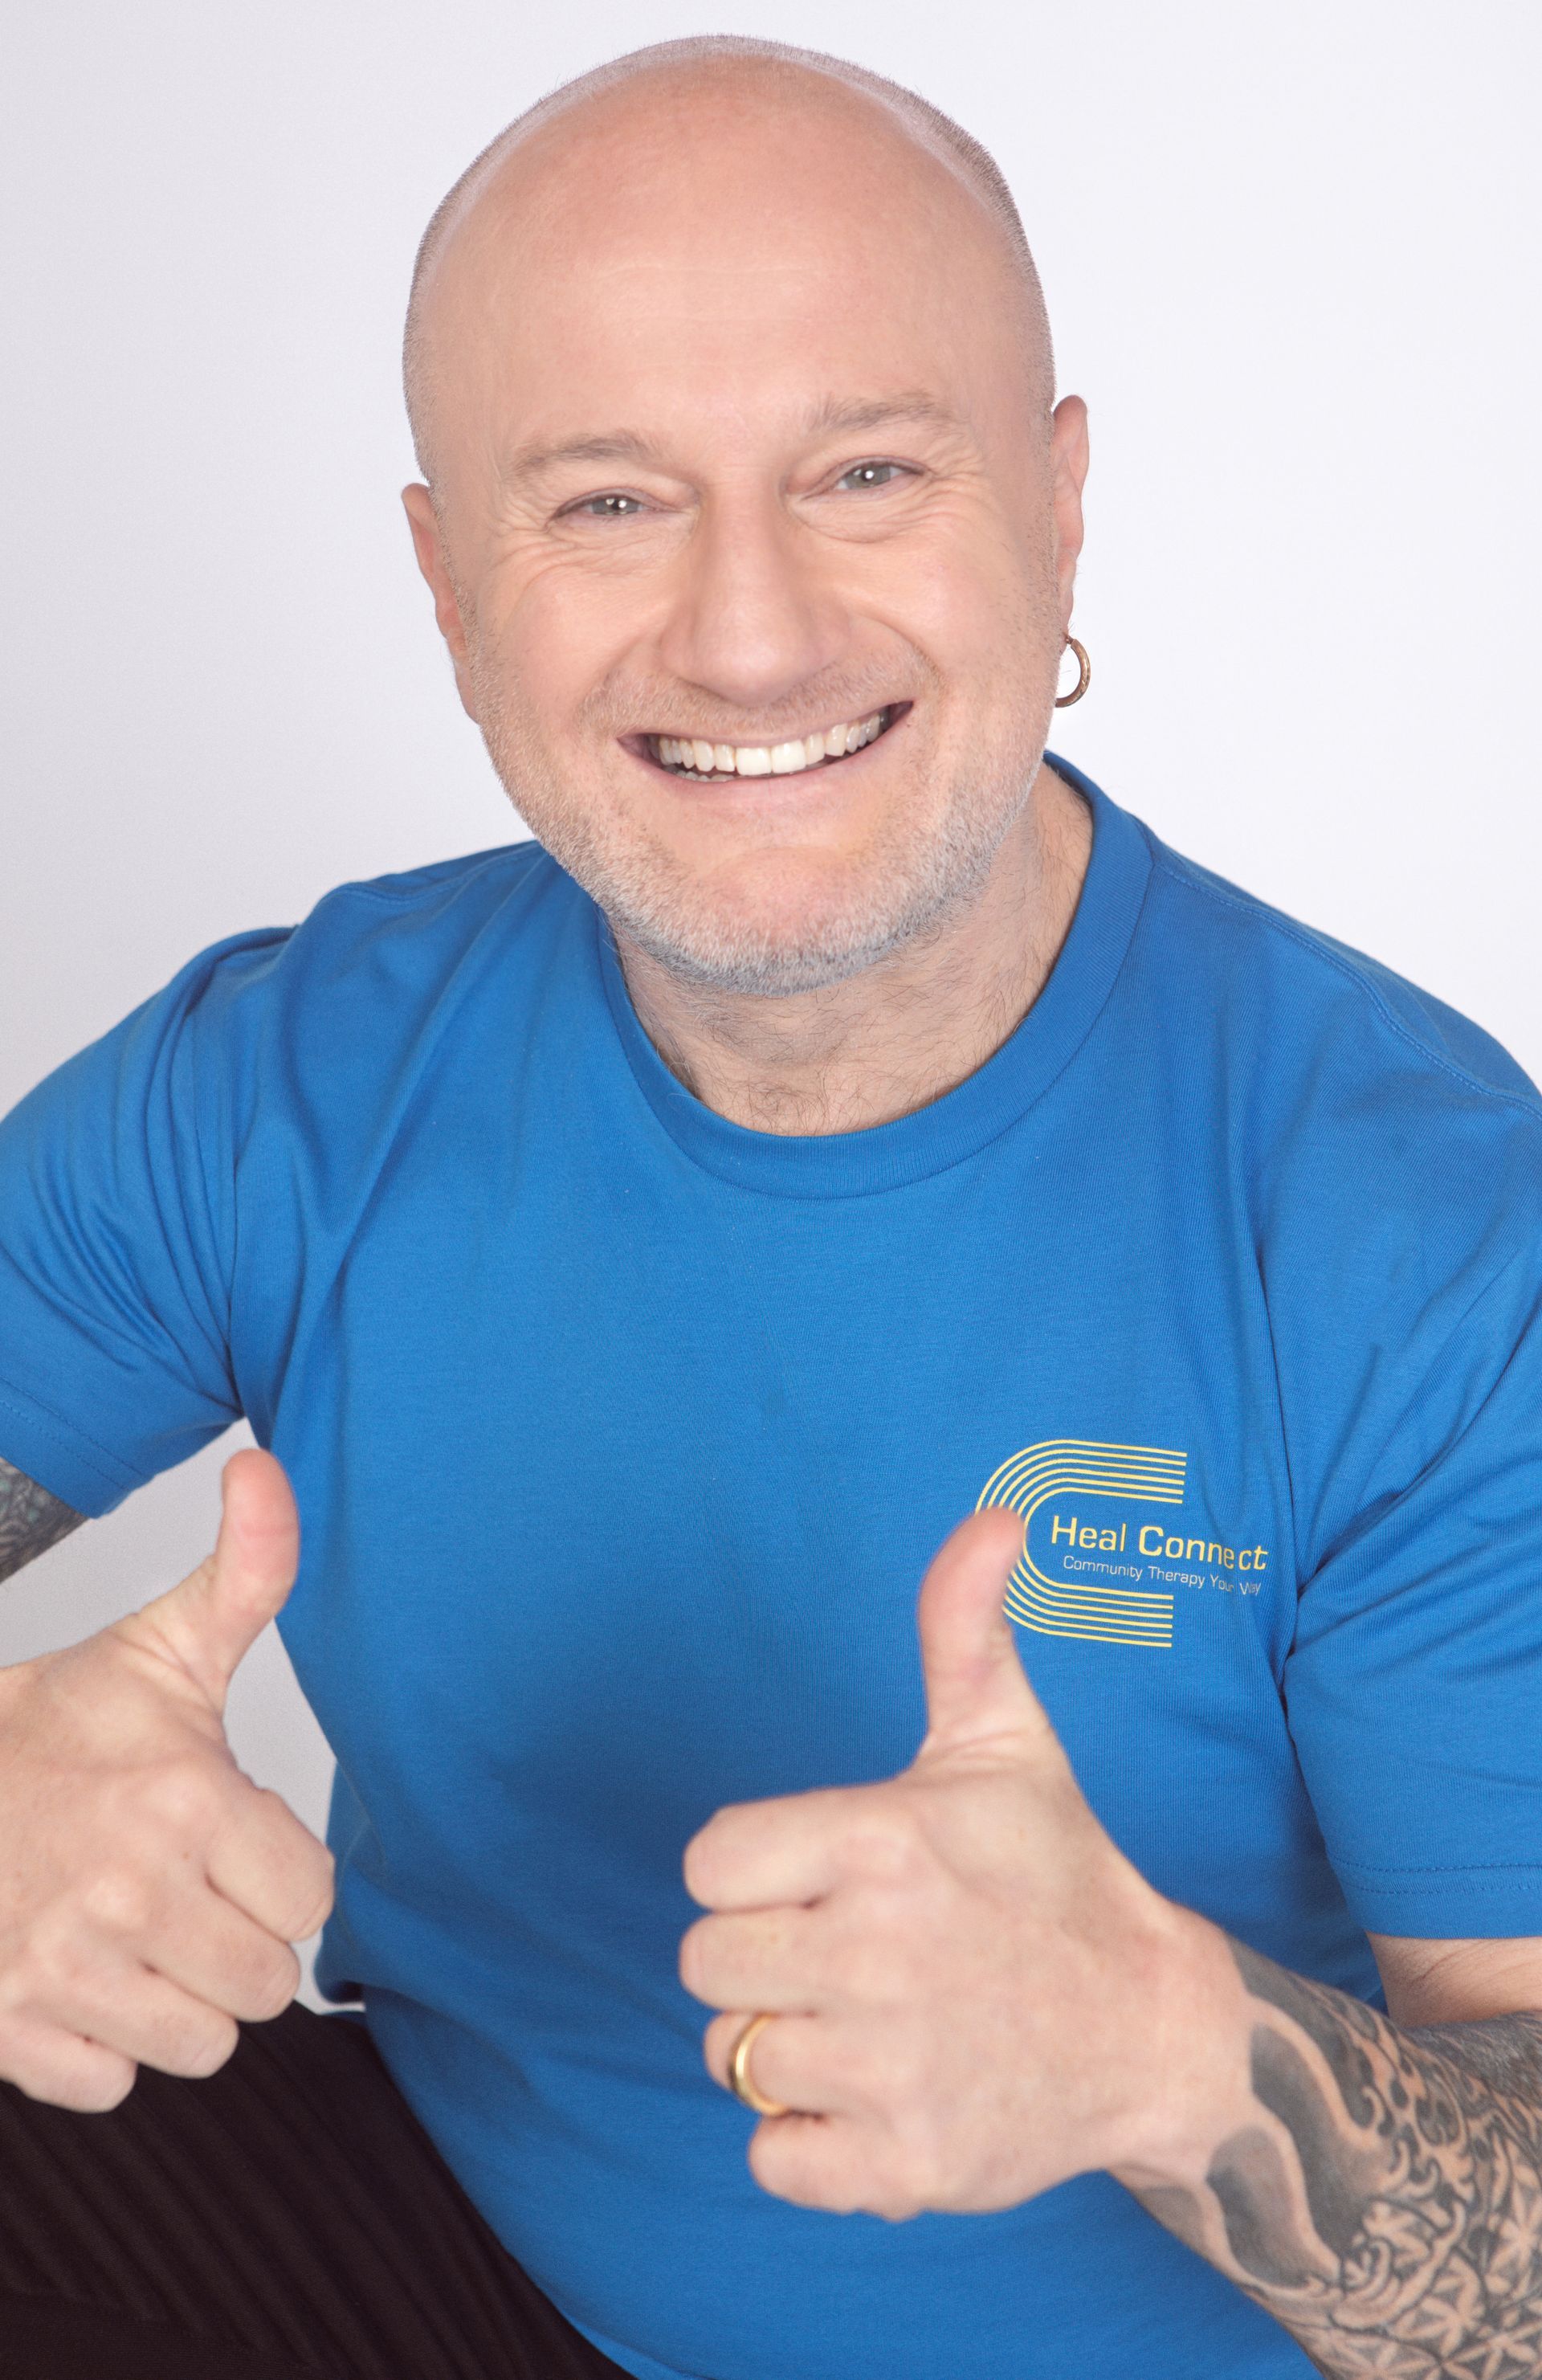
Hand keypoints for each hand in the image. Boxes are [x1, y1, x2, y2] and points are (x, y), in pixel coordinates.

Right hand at [0, 1451, 334, 2110]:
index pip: (309, 1898)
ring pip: (199, 2045)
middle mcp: (125, 1894)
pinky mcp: (7, 2032)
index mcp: (181, 1802)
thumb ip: (246, 1573)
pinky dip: (100, 2049)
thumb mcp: (160, 1648)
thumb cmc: (51, 1728)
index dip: (277, 1869)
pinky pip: (111, 2087)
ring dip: (178, 1998)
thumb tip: (267, 1469)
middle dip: (236, 1938)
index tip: (229, 1836)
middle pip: (264, 1983)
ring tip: (136, 1929)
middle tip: (184, 1886)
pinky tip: (81, 1976)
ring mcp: (60, 1971)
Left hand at [681, 1507, 1229, 2219]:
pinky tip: (880, 2092)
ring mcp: (892, 2068)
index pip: (706, 1866)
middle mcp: (880, 1954)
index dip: (753, 1871)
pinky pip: (771, 2155)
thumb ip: (964, 1626)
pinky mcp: (905, 2166)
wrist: (1152, 2029)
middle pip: (705, 1964)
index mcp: (883, 1841)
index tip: (821, 1876)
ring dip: (786, 2044)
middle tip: (847, 1949)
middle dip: (763, 1955)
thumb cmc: (1056, 1872)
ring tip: (870, 2019)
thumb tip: (994, 1517)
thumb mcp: (1008, 1741)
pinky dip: (811, 2138)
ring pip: (733, 2060)